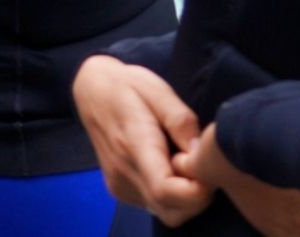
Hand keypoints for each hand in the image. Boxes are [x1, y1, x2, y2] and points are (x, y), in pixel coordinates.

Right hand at [72, 55, 212, 225]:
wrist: (91, 90)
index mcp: (133, 144)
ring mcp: (119, 184)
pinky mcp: (119, 190)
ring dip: (186, 198)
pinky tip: (167, 167)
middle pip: (172, 211)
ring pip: (167, 214)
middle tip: (199, 164)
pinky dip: (171, 196)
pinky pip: (156, 207)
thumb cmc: (128, 85)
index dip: (197, 191)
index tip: (208, 170)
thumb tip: (201, 153)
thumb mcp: (157, 90)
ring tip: (181, 162)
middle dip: (198, 197)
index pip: (165, 190)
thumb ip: (180, 121)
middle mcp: (123, 172)